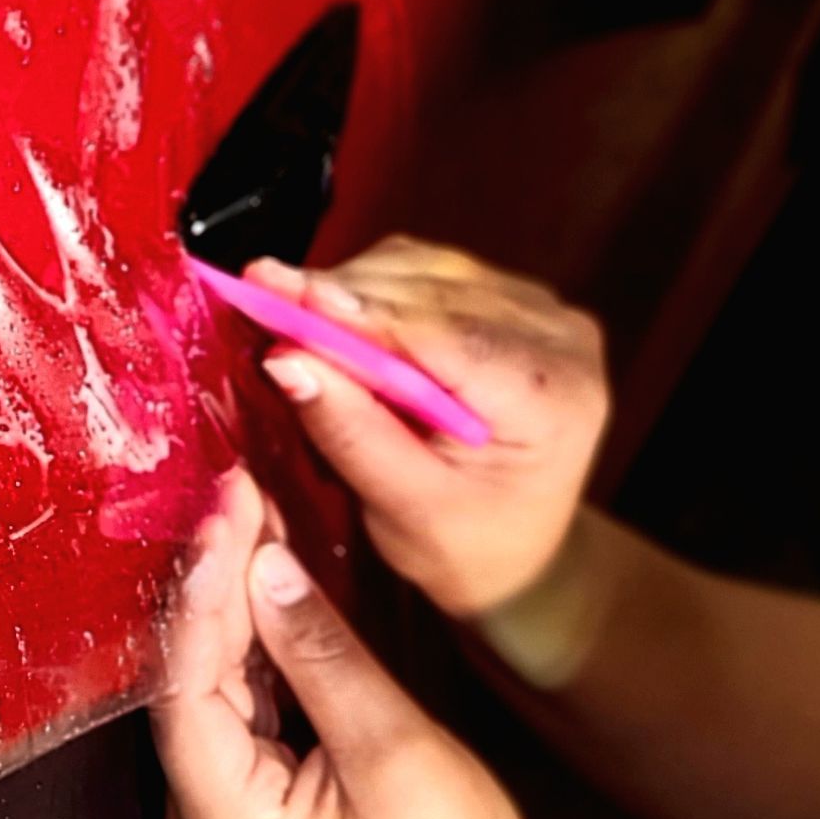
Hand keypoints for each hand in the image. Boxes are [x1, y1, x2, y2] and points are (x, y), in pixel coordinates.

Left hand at [152, 468, 577, 818]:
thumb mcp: (395, 751)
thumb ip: (322, 654)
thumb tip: (268, 563)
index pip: (187, 686)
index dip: (205, 587)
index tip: (228, 502)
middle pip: (189, 684)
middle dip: (218, 584)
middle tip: (240, 488)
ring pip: (211, 692)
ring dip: (234, 607)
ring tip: (253, 512)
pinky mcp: (245, 810)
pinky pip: (237, 714)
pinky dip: (254, 651)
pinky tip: (267, 580)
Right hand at [245, 238, 608, 618]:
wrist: (517, 549)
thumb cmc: (466, 546)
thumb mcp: (406, 508)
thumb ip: (351, 432)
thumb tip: (284, 361)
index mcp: (555, 397)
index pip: (450, 334)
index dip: (361, 311)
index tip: (282, 292)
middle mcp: (560, 338)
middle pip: (436, 289)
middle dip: (343, 293)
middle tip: (259, 289)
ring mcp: (540, 312)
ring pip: (428, 269)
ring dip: (352, 287)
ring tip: (287, 307)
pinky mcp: (513, 301)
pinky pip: (431, 273)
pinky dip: (373, 288)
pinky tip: (331, 313)